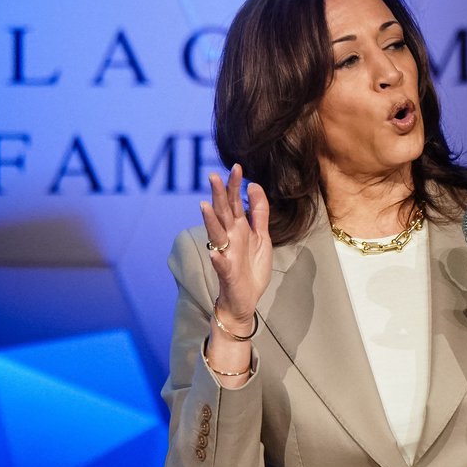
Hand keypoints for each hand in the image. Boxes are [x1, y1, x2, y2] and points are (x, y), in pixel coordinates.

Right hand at [200, 164, 271, 331]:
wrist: (246, 299)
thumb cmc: (251, 267)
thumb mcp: (262, 237)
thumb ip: (259, 212)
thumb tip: (254, 185)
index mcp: (239, 228)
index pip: (235, 202)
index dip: (235, 185)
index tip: (237, 166)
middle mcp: (230, 238)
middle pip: (223, 213)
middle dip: (218, 195)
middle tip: (213, 176)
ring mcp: (226, 254)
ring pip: (216, 234)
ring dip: (210, 221)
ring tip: (204, 206)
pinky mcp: (227, 273)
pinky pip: (221, 265)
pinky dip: (218, 259)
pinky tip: (215, 253)